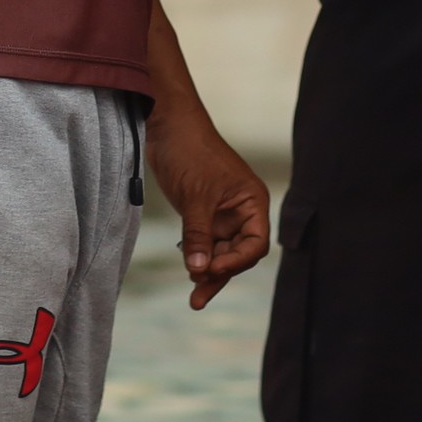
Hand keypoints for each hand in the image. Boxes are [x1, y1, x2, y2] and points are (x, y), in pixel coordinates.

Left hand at [145, 96, 269, 310]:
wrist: (166, 124)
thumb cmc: (190, 151)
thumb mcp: (195, 197)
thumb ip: (198, 236)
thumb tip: (198, 271)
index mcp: (252, 202)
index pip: (255, 244)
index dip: (237, 261)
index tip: (213, 269)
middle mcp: (242, 211)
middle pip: (238, 253)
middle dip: (220, 273)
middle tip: (197, 295)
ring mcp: (221, 213)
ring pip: (220, 252)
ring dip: (207, 271)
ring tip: (194, 296)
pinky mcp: (202, 213)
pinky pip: (205, 244)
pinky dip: (197, 258)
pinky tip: (189, 274)